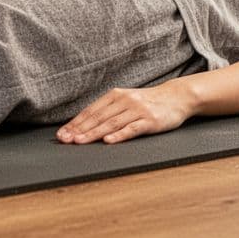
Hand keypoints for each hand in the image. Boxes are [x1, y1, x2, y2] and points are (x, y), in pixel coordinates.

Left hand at [56, 82, 192, 144]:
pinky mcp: (150, 120)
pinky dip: (119, 135)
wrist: (176, 96)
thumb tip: (85, 124)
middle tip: (65, 140)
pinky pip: (132, 128)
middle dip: (79, 129)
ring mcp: (137, 110)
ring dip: (94, 133)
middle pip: (98, 117)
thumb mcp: (126, 101)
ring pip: (111, 123)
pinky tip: (108, 141)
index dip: (75, 123)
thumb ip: (109, 110)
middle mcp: (124, 101)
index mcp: (115, 96)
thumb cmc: (148, 102)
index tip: (62, 134)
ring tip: (80, 141)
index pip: (91, 111)